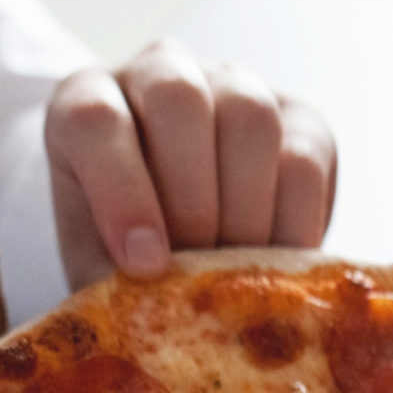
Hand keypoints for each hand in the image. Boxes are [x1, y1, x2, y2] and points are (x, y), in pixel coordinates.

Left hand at [47, 40, 337, 288]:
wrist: (183, 245)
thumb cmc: (128, 255)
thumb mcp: (101, 269)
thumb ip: (113, 284)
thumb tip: (157, 322)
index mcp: (87, 99)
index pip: (95, 118)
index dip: (121, 192)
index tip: (142, 265)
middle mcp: (160, 71)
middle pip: (179, 100)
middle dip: (192, 199)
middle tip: (199, 269)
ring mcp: (234, 83)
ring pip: (250, 118)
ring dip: (246, 210)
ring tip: (238, 270)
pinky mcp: (300, 116)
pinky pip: (305, 157)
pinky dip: (295, 221)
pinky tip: (277, 262)